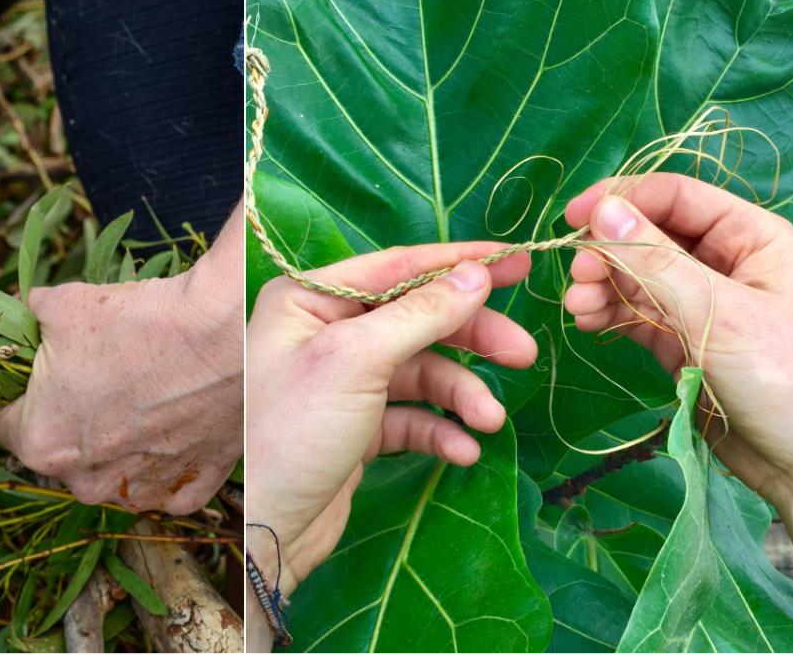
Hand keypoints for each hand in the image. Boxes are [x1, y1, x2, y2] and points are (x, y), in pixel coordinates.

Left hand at [0, 209, 243, 514]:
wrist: (227, 334)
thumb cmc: (141, 322)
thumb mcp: (61, 304)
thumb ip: (27, 318)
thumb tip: (23, 314)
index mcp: (39, 443)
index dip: (10, 390)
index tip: (27, 372)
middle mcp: (85, 483)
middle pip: (58, 448)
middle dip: (68, 416)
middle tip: (94, 374)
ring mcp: (139, 494)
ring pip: (110, 468)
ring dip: (116, 439)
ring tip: (141, 392)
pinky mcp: (188, 493)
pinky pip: (161, 480)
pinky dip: (163, 455)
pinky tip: (175, 418)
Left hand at [245, 243, 534, 608]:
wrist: (268, 530)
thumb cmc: (296, 429)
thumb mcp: (357, 359)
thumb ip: (421, 313)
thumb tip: (477, 273)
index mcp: (308, 299)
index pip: (396, 267)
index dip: (458, 264)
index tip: (517, 263)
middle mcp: (324, 332)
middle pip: (416, 319)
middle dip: (470, 338)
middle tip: (524, 353)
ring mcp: (343, 381)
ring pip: (421, 371)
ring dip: (460, 394)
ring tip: (490, 420)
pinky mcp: (358, 427)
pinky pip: (411, 415)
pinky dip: (439, 429)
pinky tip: (462, 450)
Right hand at [564, 173, 792, 638]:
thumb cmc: (783, 376)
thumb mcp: (718, 311)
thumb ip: (656, 261)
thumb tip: (602, 212)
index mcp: (749, 236)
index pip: (675, 197)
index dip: (622, 200)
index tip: (573, 219)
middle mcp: (723, 262)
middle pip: (649, 236)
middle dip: (608, 251)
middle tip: (577, 276)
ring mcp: (700, 303)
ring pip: (636, 277)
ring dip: (602, 285)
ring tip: (578, 308)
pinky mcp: (680, 342)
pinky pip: (635, 314)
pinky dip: (608, 314)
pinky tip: (586, 322)